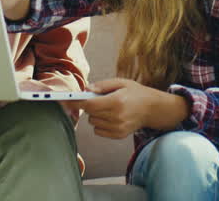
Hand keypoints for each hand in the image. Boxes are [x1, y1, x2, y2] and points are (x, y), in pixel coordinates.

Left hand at [65, 78, 188, 139]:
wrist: (152, 109)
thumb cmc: (136, 93)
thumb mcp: (121, 82)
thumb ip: (102, 85)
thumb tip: (86, 90)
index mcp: (116, 101)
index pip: (89, 105)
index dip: (76, 103)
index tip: (65, 100)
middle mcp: (117, 117)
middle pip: (89, 114)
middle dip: (90, 106)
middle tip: (100, 99)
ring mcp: (118, 128)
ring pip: (93, 123)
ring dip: (95, 115)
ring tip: (108, 108)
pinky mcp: (119, 135)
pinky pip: (99, 131)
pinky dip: (100, 124)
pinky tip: (111, 117)